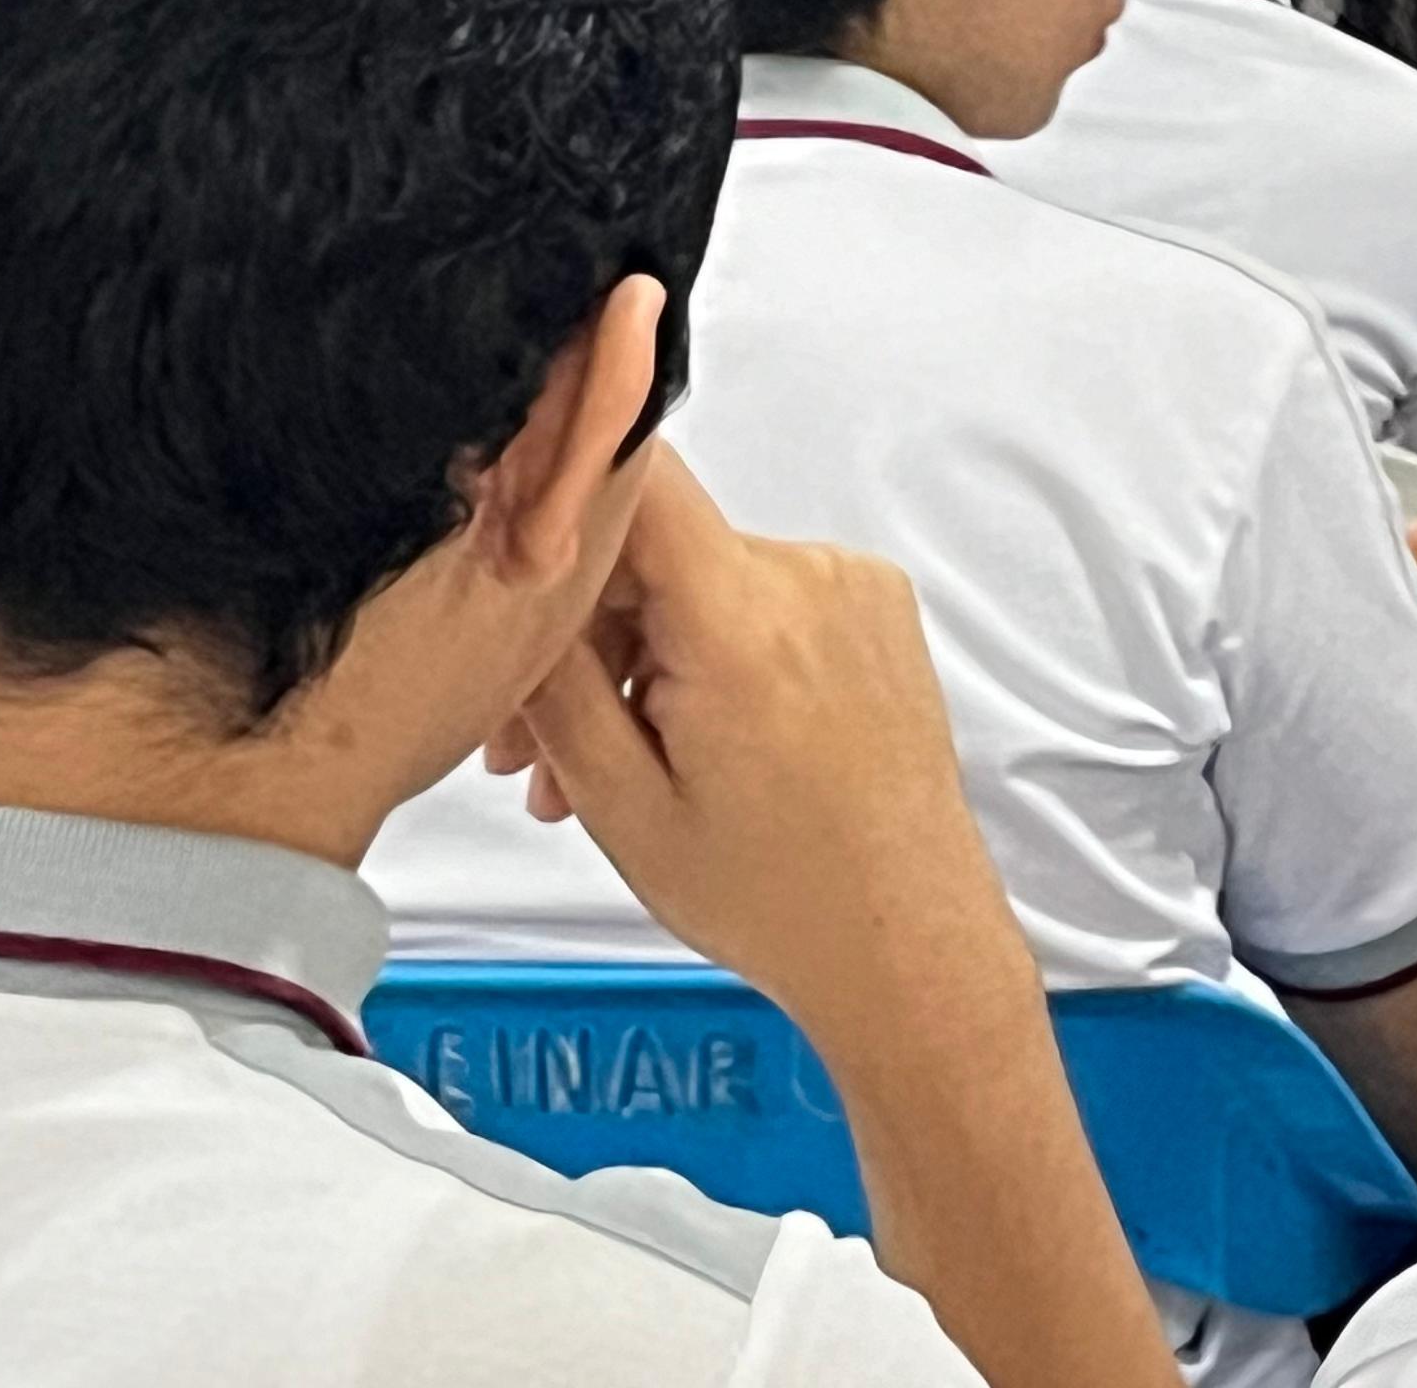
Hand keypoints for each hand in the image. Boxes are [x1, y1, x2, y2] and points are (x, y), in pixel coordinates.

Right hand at [493, 447, 1018, 1043]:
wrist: (905, 940)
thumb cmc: (777, 896)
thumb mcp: (621, 802)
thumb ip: (554, 680)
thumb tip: (515, 581)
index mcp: (741, 618)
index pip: (635, 476)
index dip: (557, 499)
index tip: (511, 565)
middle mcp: (807, 577)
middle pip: (652, 550)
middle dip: (577, 638)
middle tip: (531, 752)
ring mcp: (850, 586)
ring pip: (697, 582)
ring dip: (637, 660)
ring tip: (604, 773)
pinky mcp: (872, 608)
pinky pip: (756, 600)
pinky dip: (706, 656)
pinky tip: (679, 741)